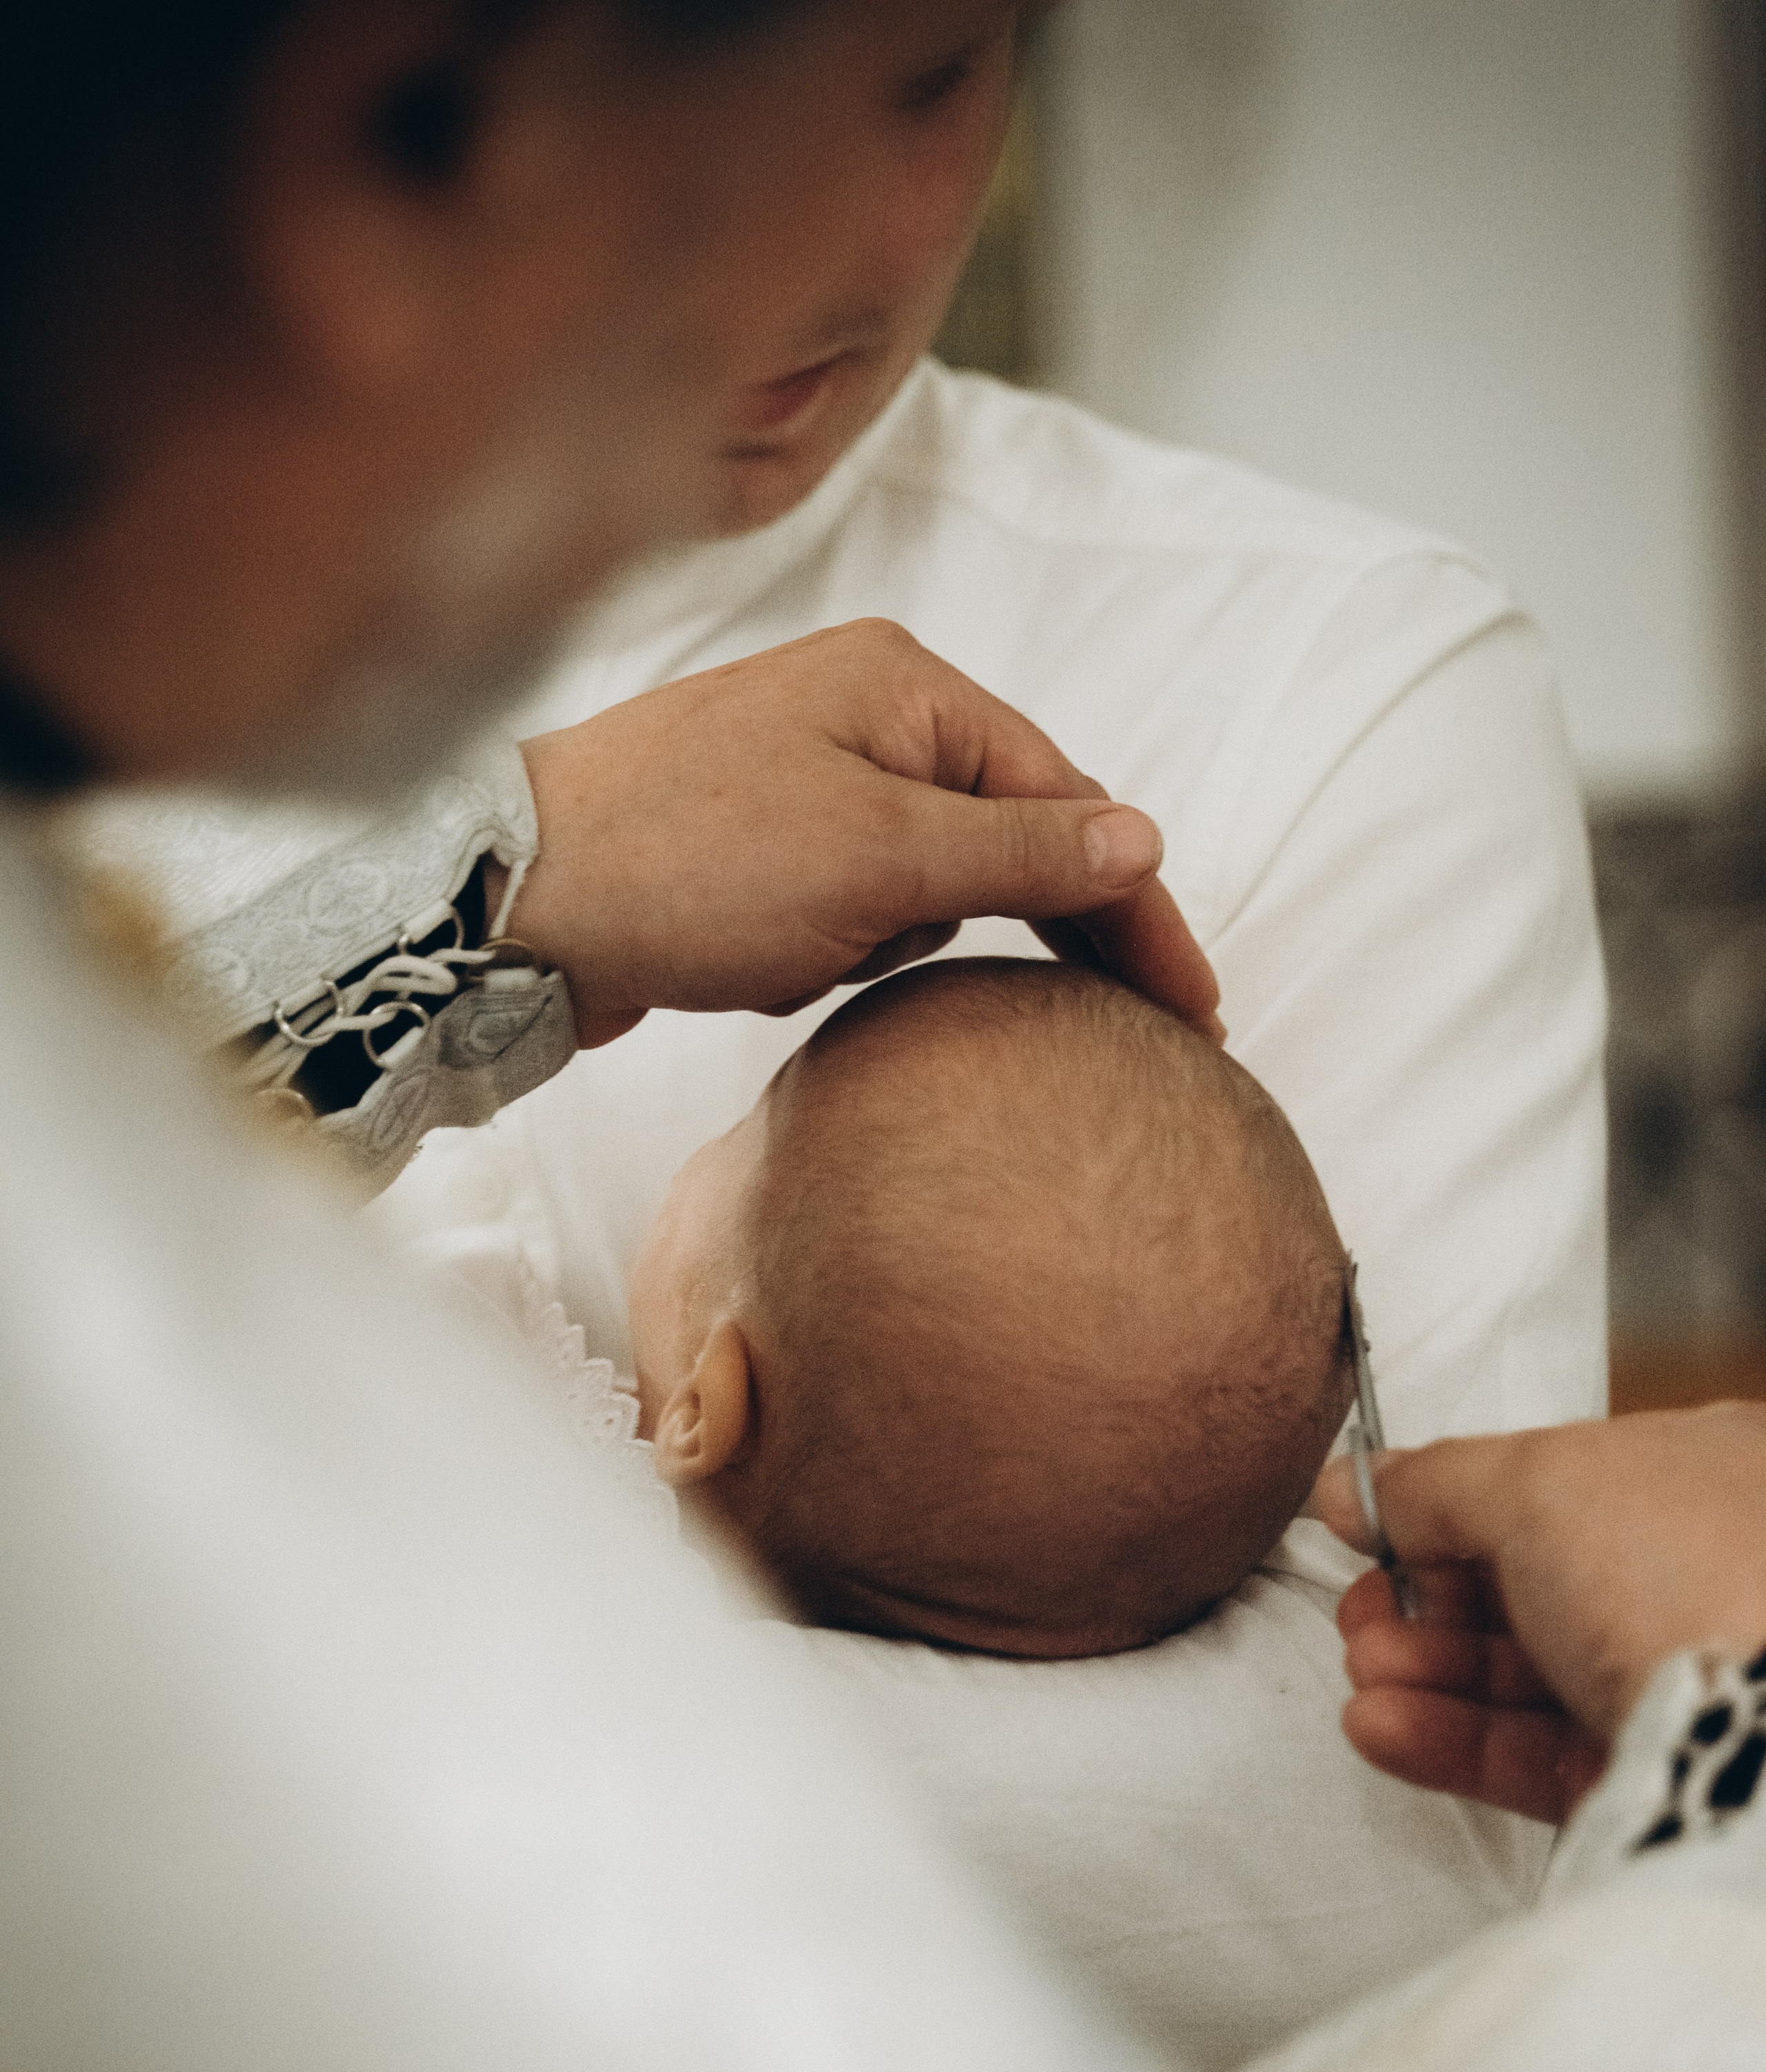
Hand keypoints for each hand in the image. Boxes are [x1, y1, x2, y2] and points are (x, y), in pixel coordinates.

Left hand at [508, 621, 1221, 1046]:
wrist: (507, 903)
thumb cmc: (687, 863)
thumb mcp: (877, 860)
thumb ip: (1019, 851)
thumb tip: (1141, 841)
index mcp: (907, 687)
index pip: (1068, 801)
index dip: (1135, 908)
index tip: (1192, 1010)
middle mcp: (863, 715)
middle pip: (1005, 836)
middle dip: (1021, 924)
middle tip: (1115, 1032)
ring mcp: (807, 779)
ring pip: (925, 889)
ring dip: (893, 944)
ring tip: (809, 960)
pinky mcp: (757, 847)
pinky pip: (852, 912)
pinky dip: (834, 952)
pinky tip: (769, 968)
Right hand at [1313, 1407, 1765, 1822]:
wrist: (1761, 1738)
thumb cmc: (1684, 1574)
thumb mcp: (1532, 1481)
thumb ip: (1432, 1482)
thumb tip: (1355, 1488)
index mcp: (1704, 1474)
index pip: (1559, 1486)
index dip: (1456, 1505)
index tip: (1378, 1527)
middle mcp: (1705, 1576)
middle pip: (1533, 1586)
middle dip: (1428, 1599)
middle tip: (1363, 1611)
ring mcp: (1687, 1681)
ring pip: (1533, 1674)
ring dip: (1429, 1669)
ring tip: (1365, 1672)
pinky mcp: (1659, 1777)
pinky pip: (1541, 1753)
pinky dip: (1455, 1739)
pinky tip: (1383, 1725)